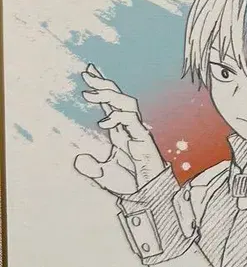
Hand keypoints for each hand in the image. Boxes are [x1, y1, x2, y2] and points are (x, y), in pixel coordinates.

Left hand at [74, 65, 166, 193]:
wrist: (147, 194)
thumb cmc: (130, 183)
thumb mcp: (103, 175)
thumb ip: (91, 167)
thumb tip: (79, 160)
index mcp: (119, 130)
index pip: (110, 104)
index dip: (101, 87)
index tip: (89, 72)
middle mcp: (129, 127)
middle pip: (118, 98)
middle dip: (103, 84)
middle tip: (87, 73)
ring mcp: (136, 131)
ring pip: (127, 103)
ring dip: (109, 95)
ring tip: (90, 92)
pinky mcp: (142, 138)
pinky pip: (131, 120)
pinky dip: (117, 117)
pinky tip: (104, 121)